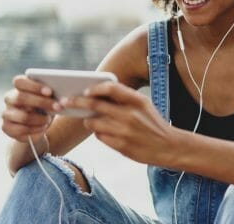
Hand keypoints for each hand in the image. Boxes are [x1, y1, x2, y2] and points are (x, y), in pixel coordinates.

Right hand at [1, 74, 62, 142]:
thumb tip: (62, 97)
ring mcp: (7, 113)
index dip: (34, 86)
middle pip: (22, 97)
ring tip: (48, 120)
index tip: (50, 92)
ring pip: (23, 116)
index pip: (19, 81)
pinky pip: (21, 129)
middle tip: (58, 107)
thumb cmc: (45, 107)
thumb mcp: (49, 99)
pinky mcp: (6, 127)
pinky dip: (35, 129)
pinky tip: (42, 127)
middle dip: (42, 102)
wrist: (38, 125)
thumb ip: (50, 95)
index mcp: (19, 87)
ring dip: (40, 119)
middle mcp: (10, 98)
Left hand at [61, 82, 178, 165]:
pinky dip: (98, 133)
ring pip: (93, 122)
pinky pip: (99, 136)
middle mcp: (130, 114)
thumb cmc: (153, 123)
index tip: (85, 90)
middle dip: (76, 102)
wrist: (168, 146)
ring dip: (88, 120)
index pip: (110, 88)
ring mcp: (125, 131)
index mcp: (137, 100)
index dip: (95, 88)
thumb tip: (96, 94)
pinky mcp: (121, 145)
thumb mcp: (144, 105)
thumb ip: (124, 98)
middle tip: (64, 102)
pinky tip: (105, 133)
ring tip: (91, 120)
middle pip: (95, 104)